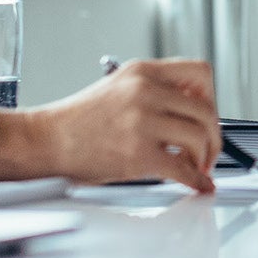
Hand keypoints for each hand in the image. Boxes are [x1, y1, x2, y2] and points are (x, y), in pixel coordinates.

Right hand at [0, 58, 221, 191]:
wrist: (45, 141)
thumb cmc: (77, 121)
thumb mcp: (117, 87)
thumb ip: (154, 92)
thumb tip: (190, 113)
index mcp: (142, 72)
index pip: (200, 73)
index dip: (211, 97)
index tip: (207, 116)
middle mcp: (145, 91)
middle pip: (205, 110)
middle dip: (213, 136)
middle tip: (209, 152)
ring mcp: (142, 121)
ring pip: (199, 137)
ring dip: (204, 158)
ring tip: (196, 167)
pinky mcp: (138, 154)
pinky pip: (183, 169)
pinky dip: (196, 181)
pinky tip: (195, 185)